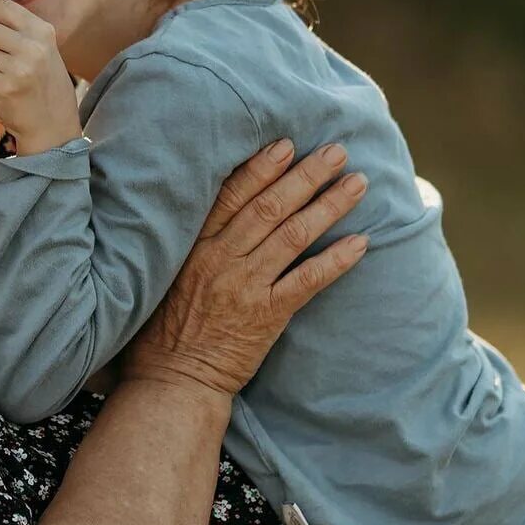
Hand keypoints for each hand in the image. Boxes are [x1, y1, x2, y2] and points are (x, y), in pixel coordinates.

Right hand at [123, 140, 368, 397]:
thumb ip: (191, 243)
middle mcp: (220, 259)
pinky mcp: (266, 316)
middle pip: (269, 207)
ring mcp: (245, 286)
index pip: (231, 195)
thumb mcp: (164, 274)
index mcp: (193, 245)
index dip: (261, 168)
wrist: (173, 381)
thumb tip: (218, 208)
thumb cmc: (163, 328)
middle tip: (337, 152)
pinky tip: (361, 242)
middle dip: (306, 175)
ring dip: (329, 206)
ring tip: (357, 183)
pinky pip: (308, 280)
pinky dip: (336, 260)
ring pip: (293, 235)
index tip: (287, 144)